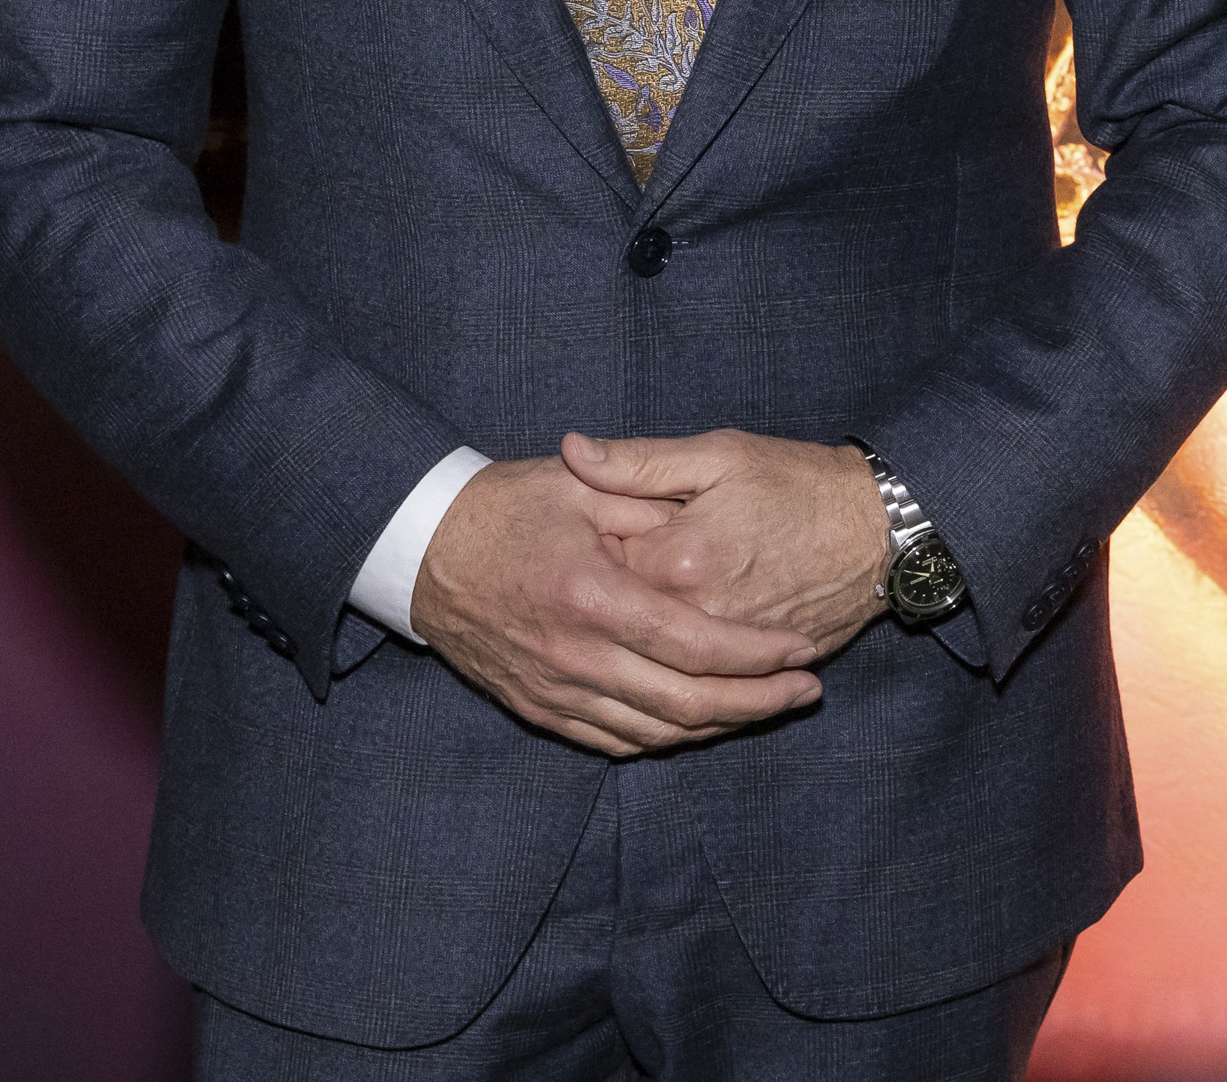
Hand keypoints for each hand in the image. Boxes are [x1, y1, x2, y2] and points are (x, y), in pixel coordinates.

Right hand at [412, 451, 823, 756]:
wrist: (421, 551)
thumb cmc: (506, 508)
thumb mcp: (580, 484)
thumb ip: (649, 499)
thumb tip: (708, 520)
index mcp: (593, 597)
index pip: (695, 645)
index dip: (757, 655)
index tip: (802, 650)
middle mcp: (575, 657)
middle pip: (685, 704)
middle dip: (757, 703)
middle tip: (806, 691)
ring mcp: (554, 691)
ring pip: (654, 733)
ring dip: (719, 727)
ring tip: (769, 707)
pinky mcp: (537, 708)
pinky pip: (614, 741)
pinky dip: (667, 738)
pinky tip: (703, 723)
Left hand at [564, 429, 893, 662]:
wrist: (878, 531)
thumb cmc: (799, 484)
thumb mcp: (720, 455)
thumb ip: (640, 461)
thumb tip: (572, 449)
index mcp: (675, 560)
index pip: (595, 572)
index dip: (584, 554)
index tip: (584, 539)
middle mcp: (694, 616)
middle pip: (618, 629)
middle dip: (606, 610)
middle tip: (609, 581)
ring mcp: (723, 654)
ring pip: (654, 671)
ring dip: (634, 655)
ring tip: (630, 628)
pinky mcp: (751, 675)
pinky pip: (694, 696)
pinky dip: (672, 692)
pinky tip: (660, 671)